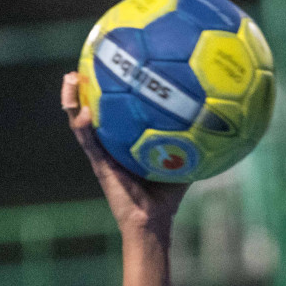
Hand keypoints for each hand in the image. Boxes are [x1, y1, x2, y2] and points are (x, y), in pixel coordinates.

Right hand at [61, 72, 189, 236]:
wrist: (154, 221)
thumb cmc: (168, 196)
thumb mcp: (183, 160)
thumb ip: (193, 140)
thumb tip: (215, 119)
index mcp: (122, 142)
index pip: (110, 111)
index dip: (104, 89)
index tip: (106, 65)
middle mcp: (108, 145)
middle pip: (88, 110)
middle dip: (82, 88)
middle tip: (82, 65)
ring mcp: (101, 155)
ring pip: (78, 122)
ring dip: (71, 101)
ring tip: (71, 79)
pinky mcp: (99, 166)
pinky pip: (89, 142)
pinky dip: (83, 127)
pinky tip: (84, 112)